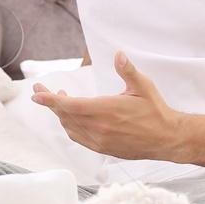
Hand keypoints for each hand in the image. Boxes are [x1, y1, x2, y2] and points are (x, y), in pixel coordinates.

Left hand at [31, 51, 186, 160]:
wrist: (168, 138)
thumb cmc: (155, 110)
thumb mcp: (143, 86)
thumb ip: (127, 70)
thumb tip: (118, 54)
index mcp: (106, 110)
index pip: (70, 105)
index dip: (50, 100)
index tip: (36, 94)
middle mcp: (100, 127)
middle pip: (65, 116)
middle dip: (50, 103)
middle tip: (41, 91)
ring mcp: (101, 140)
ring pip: (70, 128)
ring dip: (61, 115)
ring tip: (61, 100)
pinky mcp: (104, 149)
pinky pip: (79, 138)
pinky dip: (70, 127)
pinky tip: (72, 117)